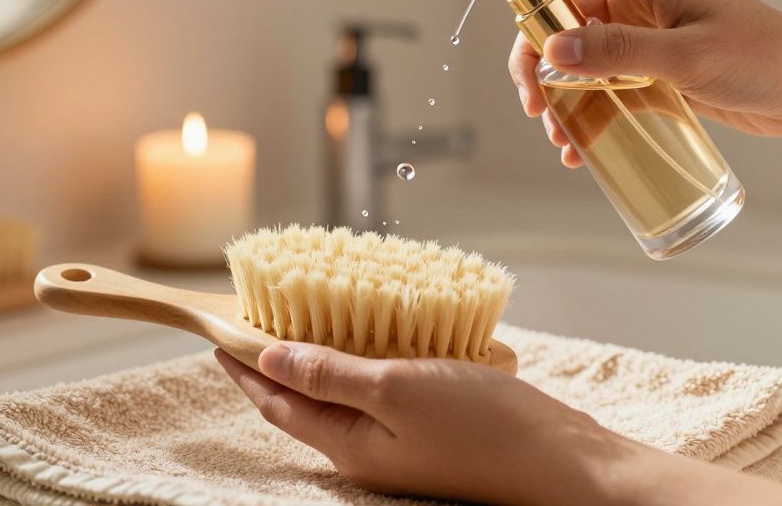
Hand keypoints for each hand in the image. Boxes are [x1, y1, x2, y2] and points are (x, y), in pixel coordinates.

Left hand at [214, 343, 644, 504]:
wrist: (561, 462)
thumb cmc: (484, 427)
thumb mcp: (397, 389)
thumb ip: (331, 375)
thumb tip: (270, 358)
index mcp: (349, 444)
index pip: (276, 405)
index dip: (245, 370)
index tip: (220, 338)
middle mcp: (369, 449)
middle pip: (305, 404)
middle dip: (276, 365)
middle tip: (258, 320)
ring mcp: (402, 443)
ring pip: (344, 397)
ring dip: (322, 360)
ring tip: (307, 320)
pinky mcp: (434, 431)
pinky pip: (383, 394)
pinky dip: (368, 363)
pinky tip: (379, 338)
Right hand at [473, 0, 781, 167]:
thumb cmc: (766, 59)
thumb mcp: (689, 58)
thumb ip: (619, 54)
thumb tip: (551, 53)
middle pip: (556, 11)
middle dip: (533, 57)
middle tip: (535, 105)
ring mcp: (642, 33)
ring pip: (572, 54)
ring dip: (555, 93)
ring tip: (559, 138)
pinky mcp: (652, 68)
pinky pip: (599, 85)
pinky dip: (582, 113)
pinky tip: (579, 149)